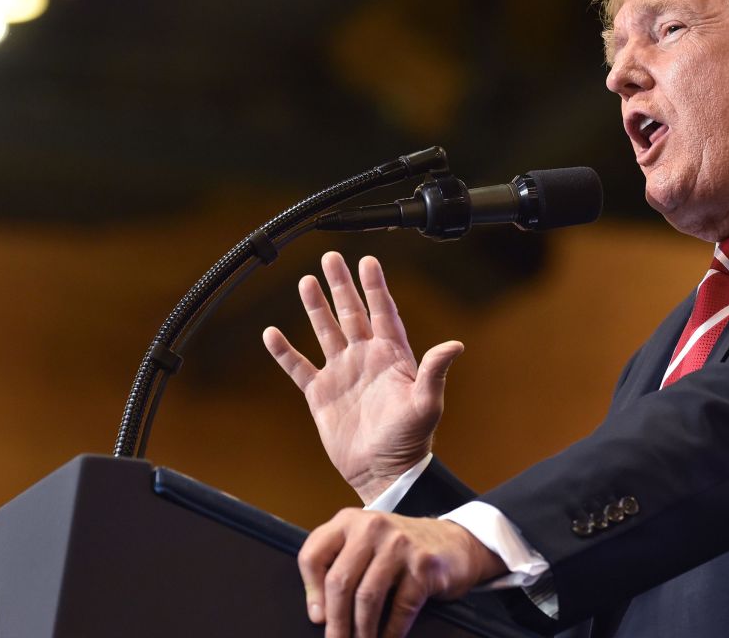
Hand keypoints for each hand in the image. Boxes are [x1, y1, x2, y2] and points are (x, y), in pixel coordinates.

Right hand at [263, 251, 463, 502]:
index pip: (382, 311)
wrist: (384, 471)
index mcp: (392, 356)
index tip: (367, 260)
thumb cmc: (411, 439)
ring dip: (316, 308)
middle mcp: (365, 359)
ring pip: (326, 331)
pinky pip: (298, 367)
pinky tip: (272, 334)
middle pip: (351, 312)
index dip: (374, 286)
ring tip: (306, 281)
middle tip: (331, 257)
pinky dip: (285, 351)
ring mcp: (342, 374)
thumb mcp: (426, 403)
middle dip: (341, 285)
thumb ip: (435, 371)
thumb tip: (455, 345)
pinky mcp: (321, 395)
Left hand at [299, 509, 507, 637]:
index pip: (314, 555)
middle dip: (335, 621)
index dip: (311, 592)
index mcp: (351, 521)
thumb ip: (339, 566)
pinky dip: (390, 631)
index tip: (317, 616)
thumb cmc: (403, 550)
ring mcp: (400, 544)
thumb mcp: (366, 545)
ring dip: (361, 630)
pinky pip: (399, 608)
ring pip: (367, 597)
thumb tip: (319, 613)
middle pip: (340, 581)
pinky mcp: (424, 565)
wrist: (454, 543)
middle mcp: (373, 527)